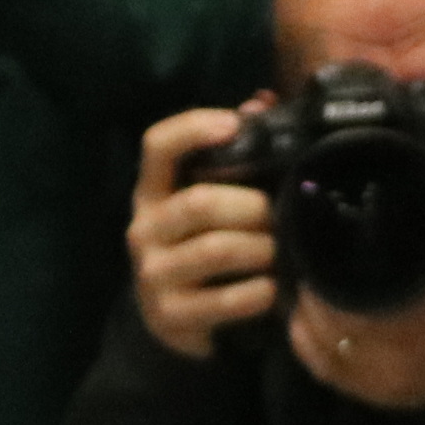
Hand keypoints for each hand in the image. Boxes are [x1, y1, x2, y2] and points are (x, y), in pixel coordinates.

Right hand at [129, 103, 280, 360]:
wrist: (171, 322)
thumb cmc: (199, 246)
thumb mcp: (206, 200)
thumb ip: (233, 153)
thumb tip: (260, 102)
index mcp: (152, 192)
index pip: (157, 146)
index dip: (193, 129)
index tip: (233, 124)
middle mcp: (144, 229)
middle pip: (200, 203)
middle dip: (253, 208)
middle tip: (280, 215)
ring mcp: (153, 274)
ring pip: (216, 250)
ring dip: (261, 249)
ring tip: (280, 252)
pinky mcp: (171, 315)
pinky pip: (225, 299)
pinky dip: (259, 293)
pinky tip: (272, 289)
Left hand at [289, 184, 424, 407]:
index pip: (356, 297)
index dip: (331, 270)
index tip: (327, 241)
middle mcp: (398, 358)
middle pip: (329, 320)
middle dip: (316, 287)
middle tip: (314, 257)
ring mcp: (381, 383)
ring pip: (319, 344)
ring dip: (307, 312)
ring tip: (309, 281)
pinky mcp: (372, 395)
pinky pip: (322, 368)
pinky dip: (307, 341)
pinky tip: (306, 317)